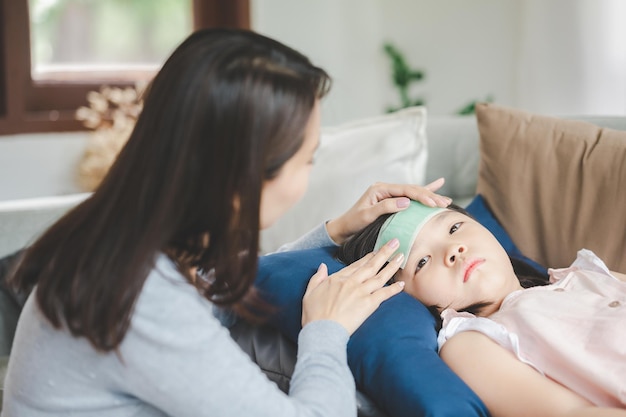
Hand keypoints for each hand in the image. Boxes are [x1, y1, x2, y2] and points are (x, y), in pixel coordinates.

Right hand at [301, 238, 405, 334]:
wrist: (322, 331)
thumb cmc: (314, 316)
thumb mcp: (309, 293)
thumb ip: (316, 278)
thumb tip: (322, 266)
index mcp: (337, 279)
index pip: (356, 265)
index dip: (368, 257)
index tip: (376, 251)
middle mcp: (351, 282)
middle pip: (371, 265)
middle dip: (384, 252)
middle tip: (395, 242)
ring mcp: (361, 292)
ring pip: (380, 276)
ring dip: (392, 265)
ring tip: (402, 256)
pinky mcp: (368, 304)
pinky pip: (384, 294)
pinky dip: (394, 289)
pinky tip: (402, 284)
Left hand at [326, 179, 451, 243]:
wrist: (344, 228)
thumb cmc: (353, 223)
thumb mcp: (367, 215)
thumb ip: (385, 207)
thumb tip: (406, 202)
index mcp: (380, 189)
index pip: (405, 190)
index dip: (421, 195)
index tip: (433, 204)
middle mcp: (386, 189)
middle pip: (412, 190)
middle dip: (430, 196)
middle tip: (444, 203)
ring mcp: (390, 194)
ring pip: (414, 193)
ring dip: (430, 196)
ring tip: (445, 200)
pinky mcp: (393, 200)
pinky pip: (411, 195)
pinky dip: (424, 191)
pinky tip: (437, 185)